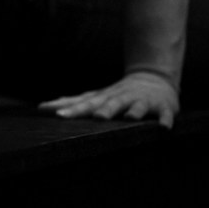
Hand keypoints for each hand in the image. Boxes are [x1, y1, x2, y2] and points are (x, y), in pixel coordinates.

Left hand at [38, 71, 179, 128]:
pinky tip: (163, 128)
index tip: (49, 111)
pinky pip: (164, 115)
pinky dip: (165, 120)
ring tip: (128, 118)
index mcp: (104, 98)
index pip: (82, 103)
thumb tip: (44, 107)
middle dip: (100, 110)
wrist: (153, 80)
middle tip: (95, 117)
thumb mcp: (95, 97)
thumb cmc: (117, 94)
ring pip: (136, 107)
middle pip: (107, 104)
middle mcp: (120, 98)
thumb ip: (73, 102)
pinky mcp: (163, 108)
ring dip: (132, 112)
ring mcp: (142, 102)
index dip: (68, 108)